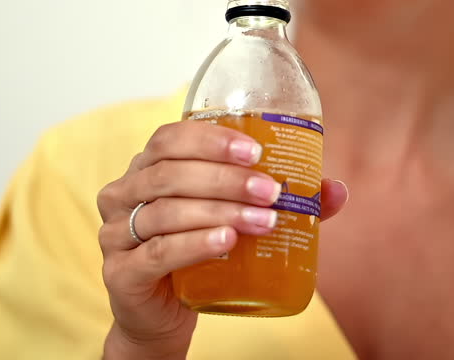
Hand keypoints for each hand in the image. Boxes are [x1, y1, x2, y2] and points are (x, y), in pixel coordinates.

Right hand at [96, 120, 348, 358]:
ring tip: (262, 221)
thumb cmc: (200, 255)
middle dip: (226, 179)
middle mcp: (125, 194)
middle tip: (271, 192)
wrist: (163, 315)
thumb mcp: (234, 220)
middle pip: (170, 173)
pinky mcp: (121, 272)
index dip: (210, 140)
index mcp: (148, 169)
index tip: (255, 151)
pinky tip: (225, 242)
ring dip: (219, 211)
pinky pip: (157, 252)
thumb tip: (336, 189)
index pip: (170, 138)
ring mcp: (117, 233)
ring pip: (166, 211)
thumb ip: (281, 202)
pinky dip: (194, 244)